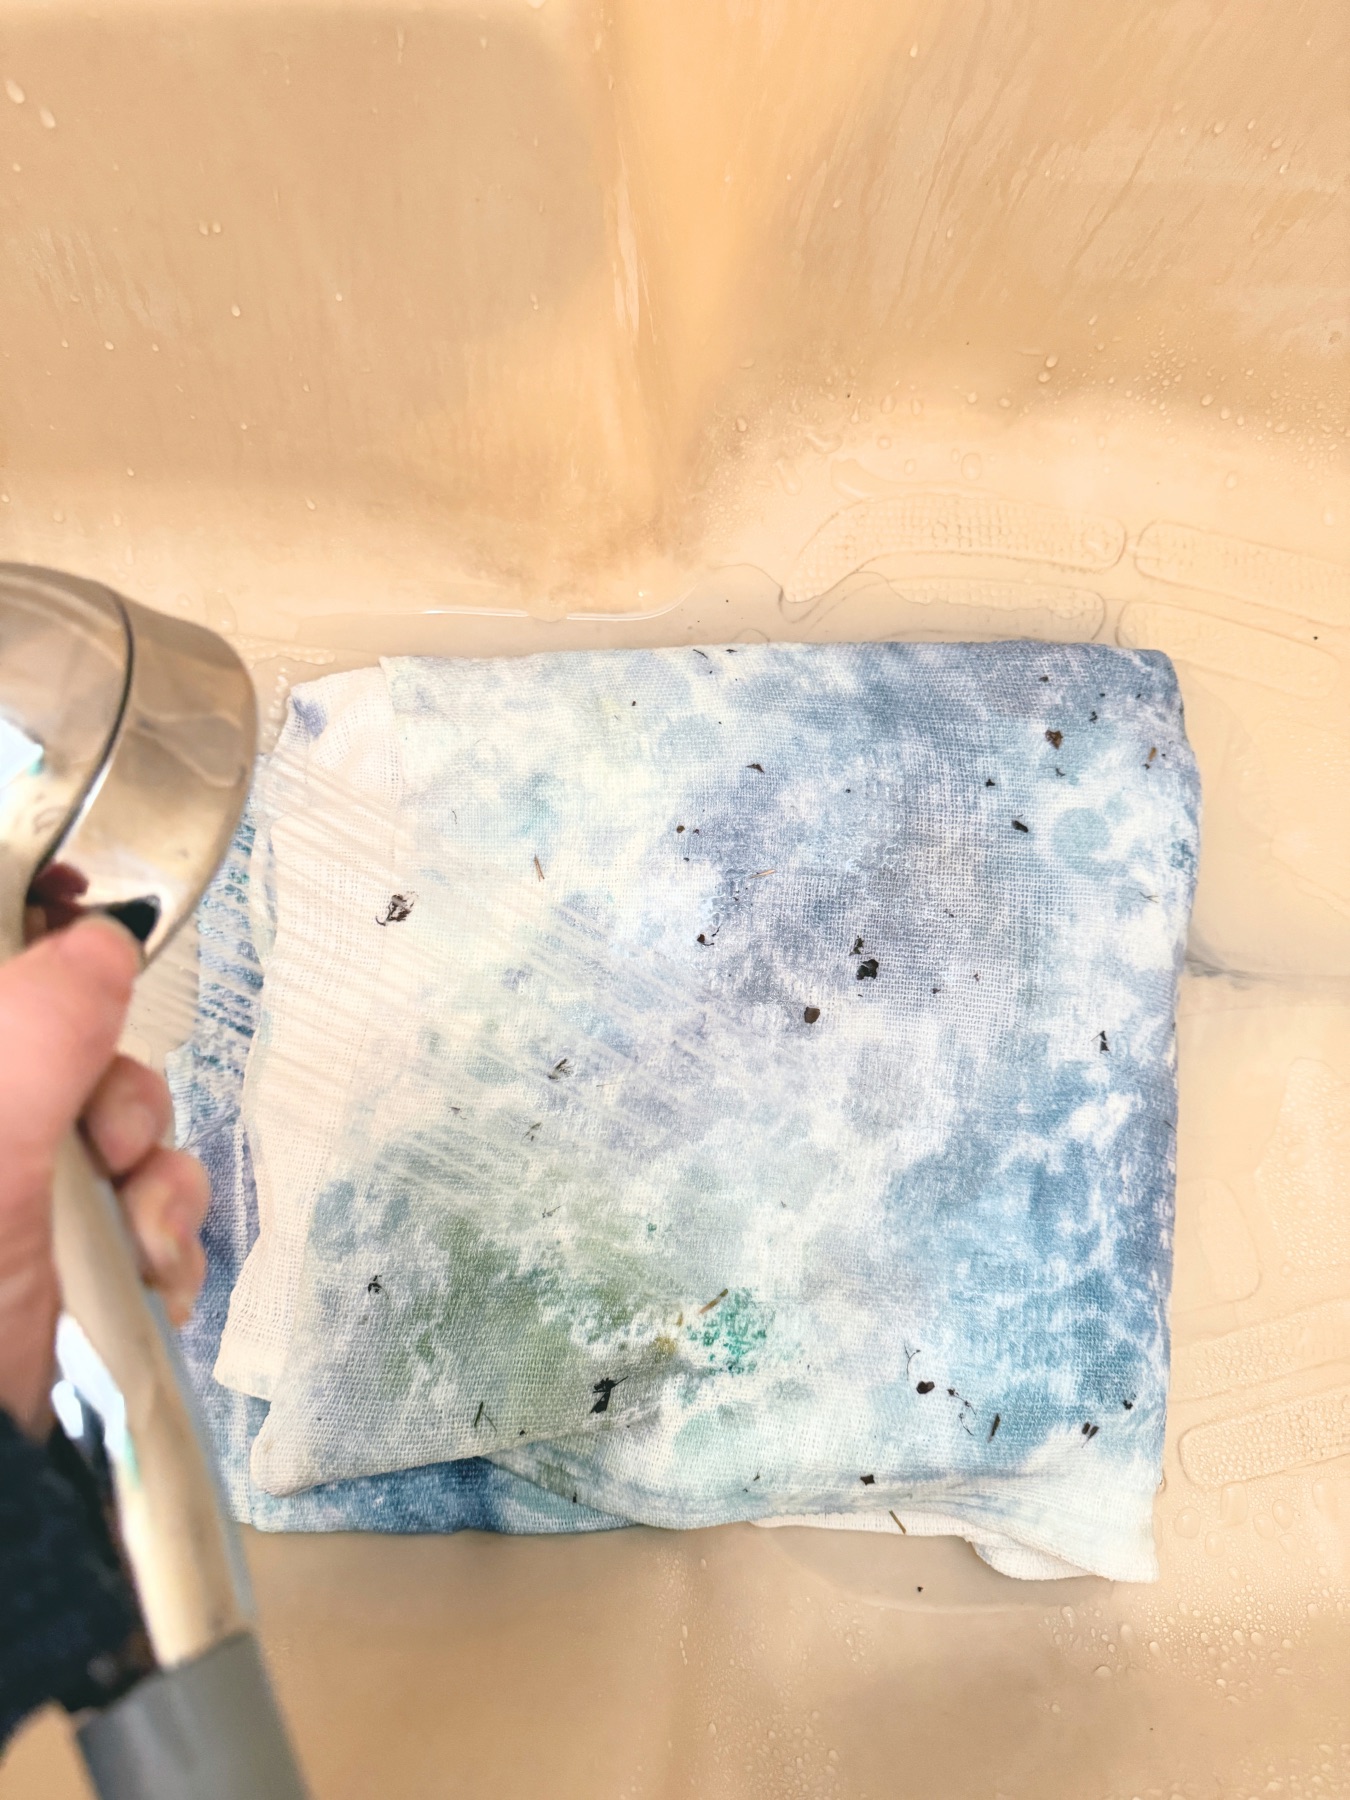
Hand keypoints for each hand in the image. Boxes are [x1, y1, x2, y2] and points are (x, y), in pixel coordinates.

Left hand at [0, 918, 209, 1437]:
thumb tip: (98, 939)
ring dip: (158, 1183)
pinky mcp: (74, 1262)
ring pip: (128, 1135)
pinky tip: (148, 1278)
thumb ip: (36, 1030)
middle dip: (123, 1096)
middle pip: (75, 1050)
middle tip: (111, 1142)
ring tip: (136, 1240)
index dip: (37, 922)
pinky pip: (151, 1210)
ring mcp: (25, 1202)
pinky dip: (169, 1240)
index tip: (85, 898)